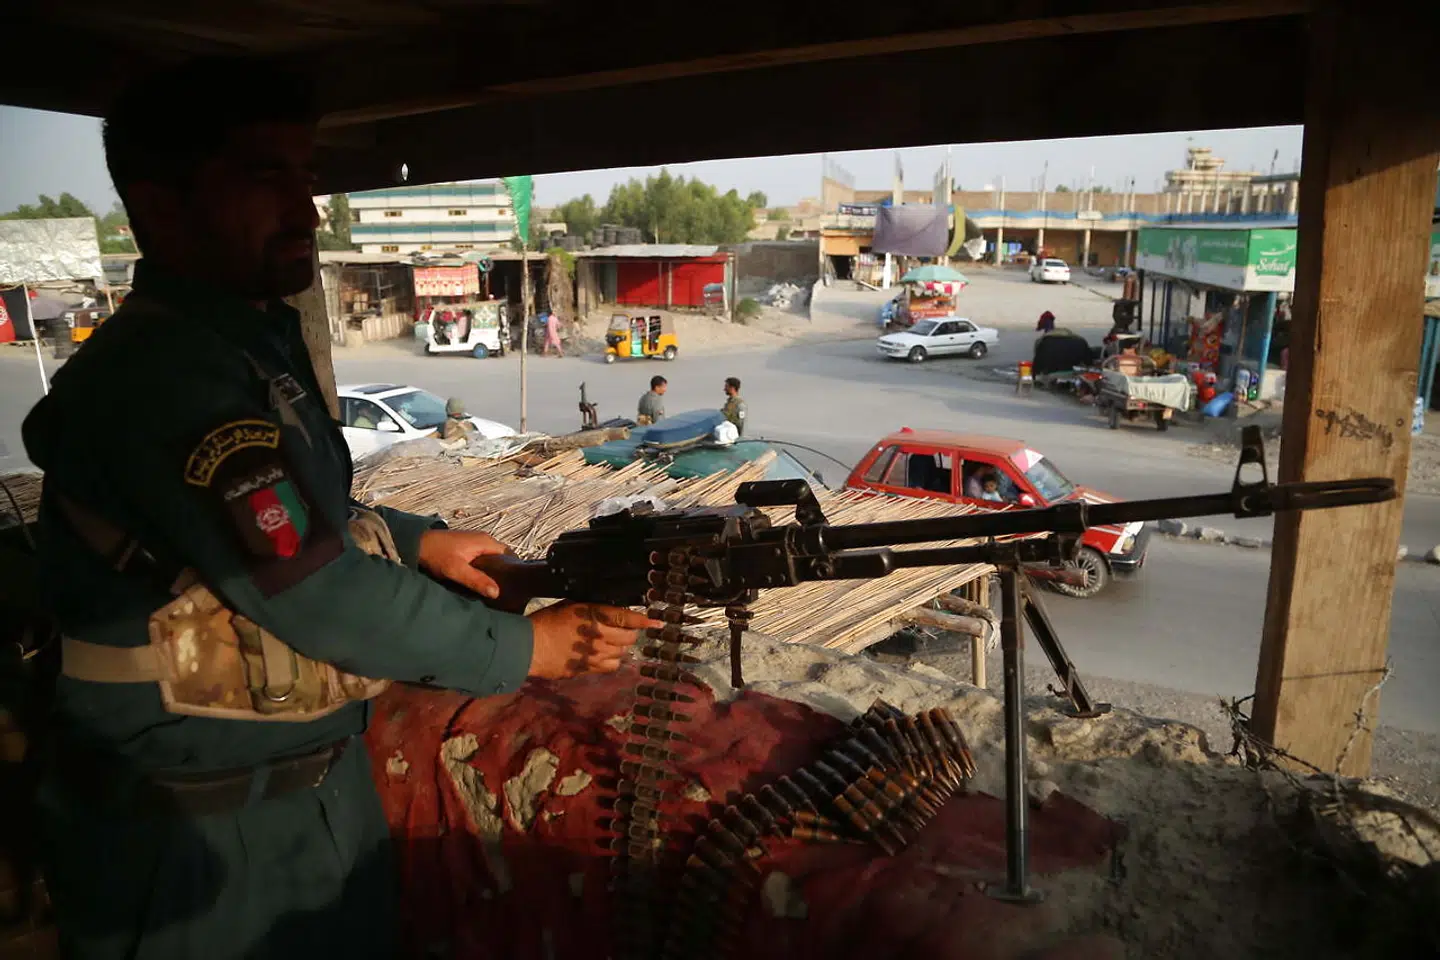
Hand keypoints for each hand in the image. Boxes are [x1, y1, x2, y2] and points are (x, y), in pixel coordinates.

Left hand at [417, 529, 509, 599]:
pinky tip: (483, 581)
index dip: (515, 570)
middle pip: (503, 557)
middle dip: (506, 572)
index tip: (516, 586)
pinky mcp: (468, 547)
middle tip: (507, 590)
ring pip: (493, 558)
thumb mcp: (456, 570)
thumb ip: (476, 580)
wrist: (416, 543)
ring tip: (497, 588)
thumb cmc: (436, 554)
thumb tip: (497, 592)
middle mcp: (484, 540)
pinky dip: (486, 569)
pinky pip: (484, 558)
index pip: (510, 555)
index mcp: (486, 542)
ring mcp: (476, 542)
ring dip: (495, 571)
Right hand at [525, 603, 659, 679]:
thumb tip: (607, 610)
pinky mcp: (589, 668)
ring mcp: (595, 654)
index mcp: (594, 615)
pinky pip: (611, 667)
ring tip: (609, 643)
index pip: (628, 617)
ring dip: (619, 647)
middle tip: (625, 630)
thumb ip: (592, 609)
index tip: (657, 622)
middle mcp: (599, 635)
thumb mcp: (570, 606)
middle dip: (630, 633)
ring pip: (622, 653)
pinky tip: (603, 656)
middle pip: (630, 638)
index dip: (645, 620)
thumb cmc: (546, 621)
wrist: (528, 646)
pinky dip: (611, 661)